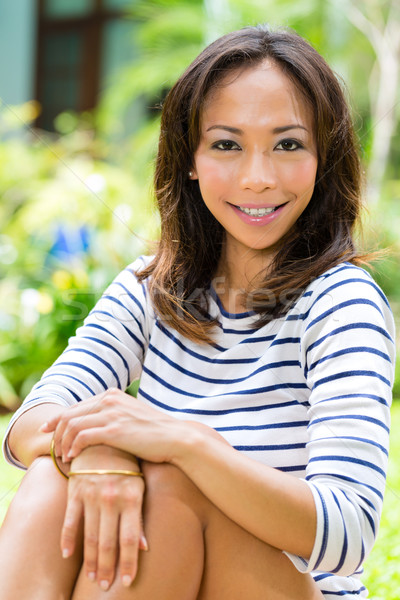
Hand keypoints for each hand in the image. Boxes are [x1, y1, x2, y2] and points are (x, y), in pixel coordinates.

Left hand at [42, 388, 183, 463]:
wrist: (176, 438)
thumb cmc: (155, 433)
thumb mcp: (131, 418)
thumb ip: (113, 417)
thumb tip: (96, 428)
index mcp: (112, 395)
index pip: (77, 406)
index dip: (58, 419)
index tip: (48, 431)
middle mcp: (109, 400)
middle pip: (69, 414)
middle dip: (56, 431)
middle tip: (51, 448)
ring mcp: (112, 413)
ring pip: (72, 425)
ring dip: (63, 442)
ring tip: (63, 456)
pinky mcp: (114, 430)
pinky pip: (82, 437)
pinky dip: (73, 447)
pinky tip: (73, 458)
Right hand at [61, 445, 145, 589]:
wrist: (104, 438)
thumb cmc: (127, 465)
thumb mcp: (139, 486)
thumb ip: (139, 516)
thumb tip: (145, 547)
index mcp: (131, 497)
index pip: (130, 538)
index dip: (128, 562)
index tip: (127, 582)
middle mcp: (112, 497)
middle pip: (108, 541)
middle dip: (108, 567)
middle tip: (106, 586)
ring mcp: (92, 494)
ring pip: (89, 536)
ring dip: (90, 560)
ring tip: (93, 578)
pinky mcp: (75, 490)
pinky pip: (70, 520)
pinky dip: (68, 539)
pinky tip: (67, 556)